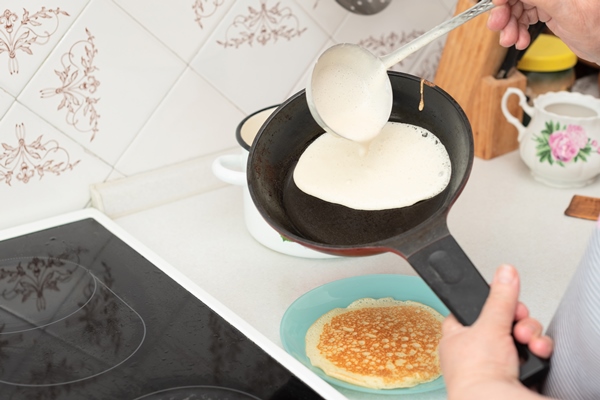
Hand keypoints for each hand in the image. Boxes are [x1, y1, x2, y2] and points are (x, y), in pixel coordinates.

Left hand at [438, 264, 552, 399]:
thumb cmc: (475, 374)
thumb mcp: (488, 325)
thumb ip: (499, 298)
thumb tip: (504, 272)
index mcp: (456, 339)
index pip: (468, 311)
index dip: (485, 303)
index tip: (500, 298)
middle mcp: (474, 353)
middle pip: (501, 322)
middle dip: (517, 319)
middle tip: (516, 321)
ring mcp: (495, 365)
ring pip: (519, 337)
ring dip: (529, 334)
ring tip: (526, 341)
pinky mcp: (515, 377)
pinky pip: (531, 355)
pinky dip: (538, 352)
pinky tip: (536, 353)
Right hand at [487, 0, 599, 64]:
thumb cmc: (597, 27)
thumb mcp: (563, 9)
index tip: (497, 6)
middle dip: (506, 13)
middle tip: (499, 28)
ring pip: (517, 8)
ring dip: (510, 27)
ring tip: (512, 40)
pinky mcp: (547, 10)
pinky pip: (523, 18)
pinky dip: (518, 31)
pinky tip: (521, 40)